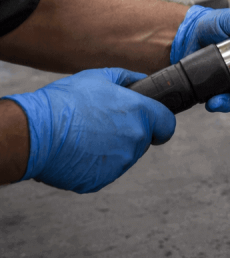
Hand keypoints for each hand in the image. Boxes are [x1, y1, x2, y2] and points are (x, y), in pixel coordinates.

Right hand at [3, 68, 175, 193]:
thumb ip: (128, 79)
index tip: (152, 124)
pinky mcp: (102, 180)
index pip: (167, 125)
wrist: (34, 133)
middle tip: (102, 124)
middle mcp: (136, 140)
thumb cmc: (66, 102)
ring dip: (111, 148)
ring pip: (124, 156)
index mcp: (140, 113)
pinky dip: (94, 164)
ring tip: (84, 136)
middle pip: (143, 140)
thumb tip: (143, 80)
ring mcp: (120, 163)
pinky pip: (105, 171)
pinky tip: (77, 151)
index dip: (160, 123)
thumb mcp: (99, 77)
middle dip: (129, 133)